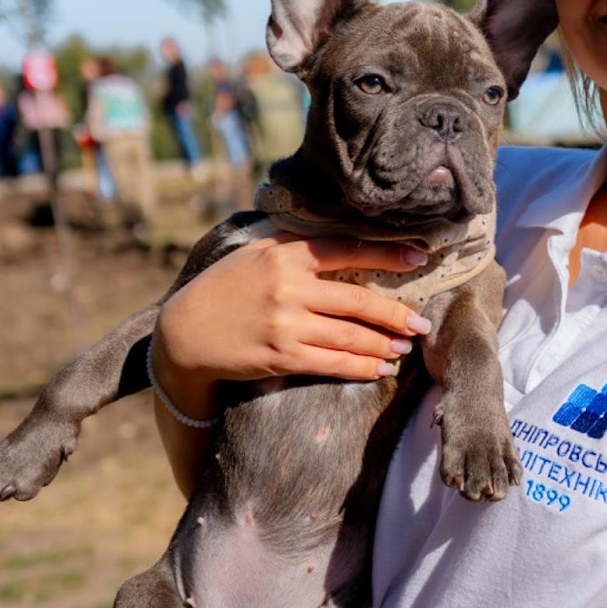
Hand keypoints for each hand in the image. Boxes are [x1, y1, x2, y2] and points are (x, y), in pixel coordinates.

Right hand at [154, 229, 434, 408]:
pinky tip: (380, 369)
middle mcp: (289, 287)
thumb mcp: (255, 253)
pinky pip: (333, 363)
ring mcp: (286, 324)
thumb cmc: (225, 288)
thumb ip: (294, 244)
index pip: (347, 249)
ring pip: (350, 335)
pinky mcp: (282, 356)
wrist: (185, 332)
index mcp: (285, 255)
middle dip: (396, 314)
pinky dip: (361, 367)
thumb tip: (342, 238)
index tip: (418, 257)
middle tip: (421, 322)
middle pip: (358, 299)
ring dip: (384, 344)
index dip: (388, 253)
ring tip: (405, 347)